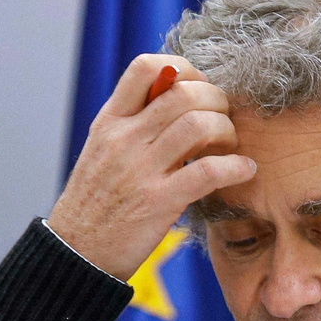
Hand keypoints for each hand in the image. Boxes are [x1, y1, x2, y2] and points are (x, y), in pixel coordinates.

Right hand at [47, 54, 255, 280]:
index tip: (198, 88)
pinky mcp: (157, 202)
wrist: (76, 253)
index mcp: (109, 122)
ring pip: (199, 125)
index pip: (145, 67)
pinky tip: (244, 170)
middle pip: (184, 93)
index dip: (183, 69)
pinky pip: (208, 171)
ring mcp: (139, 170)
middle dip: (217, 100)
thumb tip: (178, 97)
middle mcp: (122, 140)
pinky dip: (235, 167)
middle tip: (225, 117)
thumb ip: (133, 124)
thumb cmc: (96, 202)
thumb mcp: (102, 152)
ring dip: (227, 130)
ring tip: (230, 145)